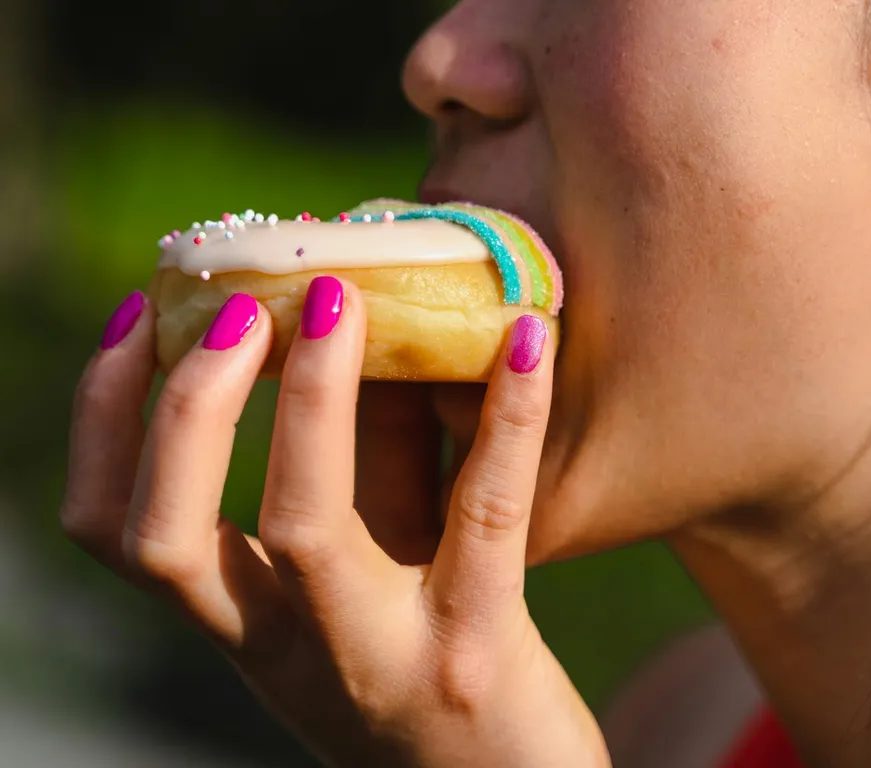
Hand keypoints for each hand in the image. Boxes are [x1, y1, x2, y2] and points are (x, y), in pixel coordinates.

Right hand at [61, 282, 609, 766]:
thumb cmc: (424, 672)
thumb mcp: (358, 586)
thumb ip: (348, 478)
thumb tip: (347, 329)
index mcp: (244, 623)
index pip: (119, 532)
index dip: (101, 422)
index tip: (135, 322)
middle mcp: (286, 648)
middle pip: (172, 536)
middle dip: (188, 406)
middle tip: (238, 304)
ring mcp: (378, 657)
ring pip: (303, 528)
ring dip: (309, 400)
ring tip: (339, 300)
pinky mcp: (477, 653)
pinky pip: (483, 514)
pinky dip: (506, 415)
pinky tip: (530, 337)